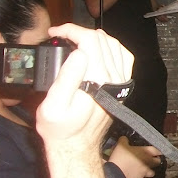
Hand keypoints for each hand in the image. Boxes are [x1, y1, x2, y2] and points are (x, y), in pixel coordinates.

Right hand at [36, 25, 133, 152]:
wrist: (77, 147)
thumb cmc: (61, 130)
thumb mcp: (52, 106)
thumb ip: (66, 78)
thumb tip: (79, 53)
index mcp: (97, 80)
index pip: (90, 40)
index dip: (71, 30)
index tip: (55, 31)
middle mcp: (113, 79)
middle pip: (102, 40)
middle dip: (80, 32)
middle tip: (61, 36)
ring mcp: (120, 82)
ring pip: (115, 46)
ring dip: (95, 37)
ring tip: (75, 39)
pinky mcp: (121, 86)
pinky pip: (124, 58)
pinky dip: (111, 47)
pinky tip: (99, 49)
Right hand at [108, 136, 160, 177]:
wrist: (115, 173)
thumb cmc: (120, 157)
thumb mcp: (120, 145)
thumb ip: (124, 140)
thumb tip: (124, 138)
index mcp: (145, 152)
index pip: (157, 150)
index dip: (158, 150)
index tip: (157, 151)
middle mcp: (148, 162)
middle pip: (157, 162)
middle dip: (155, 160)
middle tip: (151, 159)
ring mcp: (144, 172)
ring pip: (152, 172)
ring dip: (150, 171)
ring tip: (146, 169)